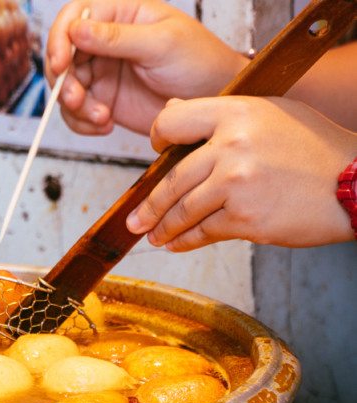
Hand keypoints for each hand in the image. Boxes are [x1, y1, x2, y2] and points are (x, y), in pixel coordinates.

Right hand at [46, 0, 245, 135]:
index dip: (60, 39)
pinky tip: (105, 124)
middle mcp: (106, 41)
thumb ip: (117, 37)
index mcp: (121, 15)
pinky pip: (77, 112)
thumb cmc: (201, 61)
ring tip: (101, 117)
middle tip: (77, 100)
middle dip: (65, 81)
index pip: (75, 17)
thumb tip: (77, 29)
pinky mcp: (104, 100)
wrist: (216, 100)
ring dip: (75, 106)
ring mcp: (104, 72)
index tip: (60, 64)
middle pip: (64, 55)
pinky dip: (83, 122)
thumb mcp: (161, 43)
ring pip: (67, 86)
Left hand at [127, 96, 356, 250]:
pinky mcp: (245, 218)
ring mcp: (235, 183)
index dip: (158, 140)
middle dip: (149, 205)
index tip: (155, 157)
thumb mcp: (270, 113)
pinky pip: (203, 231)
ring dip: (163, 227)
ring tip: (153, 235)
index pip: (173, 122)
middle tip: (135, 219)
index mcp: (235, 112)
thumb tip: (170, 112)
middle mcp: (231, 145)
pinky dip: (186, 240)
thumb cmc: (314, 148)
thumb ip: (220, 114)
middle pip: (171, 178)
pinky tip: (177, 243)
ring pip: (182, 210)